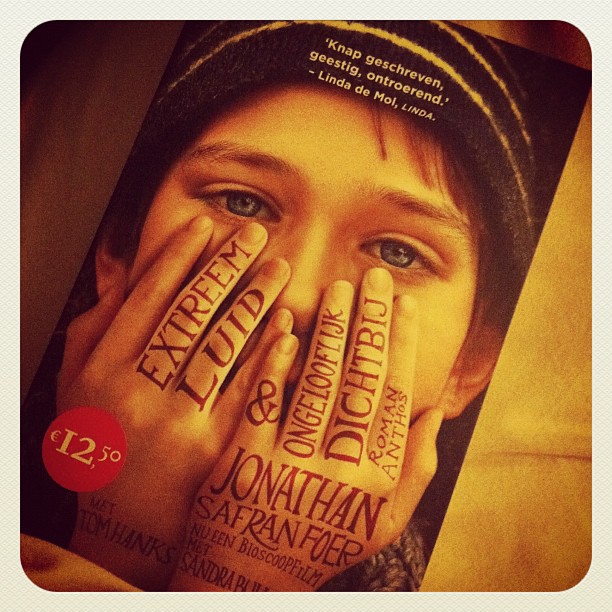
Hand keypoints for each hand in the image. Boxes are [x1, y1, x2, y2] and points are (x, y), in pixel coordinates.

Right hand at [58, 217, 292, 588]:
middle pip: (188, 314)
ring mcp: (177, 424)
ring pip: (221, 347)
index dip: (178, 257)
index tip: (206, 225)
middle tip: (255, 234)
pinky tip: (289, 327)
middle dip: (224, 267)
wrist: (128, 528)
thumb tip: (123, 269)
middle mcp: (135, 393)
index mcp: (102, 371)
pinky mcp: (215, 452)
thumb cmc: (105, 447)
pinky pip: (248, 394)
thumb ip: (96, 327)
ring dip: (253, 301)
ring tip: (279, 269)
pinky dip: (270, 356)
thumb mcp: (78, 386)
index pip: (146, 299)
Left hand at [170, 268, 443, 591]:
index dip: (403, 345)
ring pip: (317, 382)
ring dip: (328, 331)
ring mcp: (289, 464)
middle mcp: (340, 470)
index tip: (404, 304)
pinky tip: (285, 324)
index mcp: (377, 480)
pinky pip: (263, 400)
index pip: (398, 396)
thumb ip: (416, 469)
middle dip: (370, 323)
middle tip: (373, 277)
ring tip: (337, 289)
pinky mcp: (242, 461)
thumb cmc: (321, 540)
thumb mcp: (381, 521)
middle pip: (362, 380)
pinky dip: (275, 360)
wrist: (249, 577)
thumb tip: (437, 408)